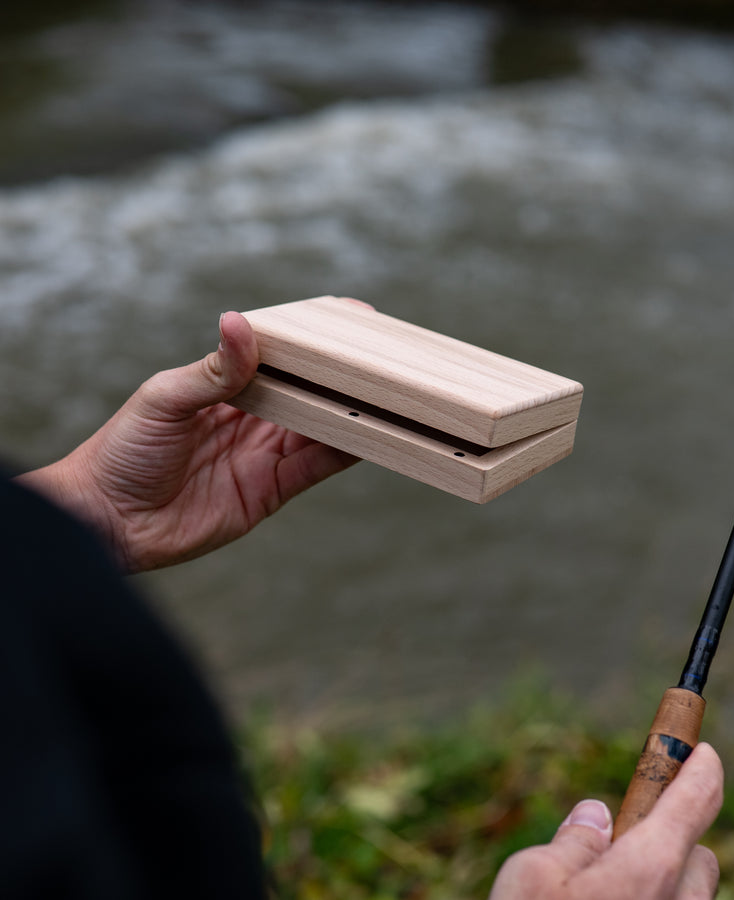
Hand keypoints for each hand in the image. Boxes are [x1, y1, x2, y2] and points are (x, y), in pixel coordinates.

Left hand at [19, 311, 356, 571]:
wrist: (108, 521)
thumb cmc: (122, 451)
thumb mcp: (164, 399)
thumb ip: (212, 370)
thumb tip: (239, 323)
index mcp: (226, 386)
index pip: (278, 356)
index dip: (310, 341)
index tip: (348, 320)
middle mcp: (252, 418)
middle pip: (307, 390)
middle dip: (340, 373)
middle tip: (379, 355)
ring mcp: (264, 454)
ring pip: (320, 426)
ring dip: (349, 410)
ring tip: (383, 391)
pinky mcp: (271, 490)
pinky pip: (316, 467)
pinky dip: (344, 451)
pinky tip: (368, 433)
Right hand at [488, 742, 722, 899]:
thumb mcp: (532, 874)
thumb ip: (572, 840)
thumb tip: (595, 814)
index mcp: (648, 868)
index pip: (695, 800)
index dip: (701, 767)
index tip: (702, 750)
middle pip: (701, 858)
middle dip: (677, 839)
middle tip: (630, 840)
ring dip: (667, 885)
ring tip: (614, 890)